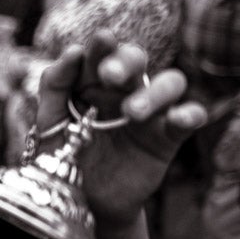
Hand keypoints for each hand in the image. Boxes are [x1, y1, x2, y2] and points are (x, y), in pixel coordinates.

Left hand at [34, 31, 206, 227]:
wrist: (85, 198)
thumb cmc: (66, 153)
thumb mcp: (49, 121)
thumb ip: (55, 85)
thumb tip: (73, 50)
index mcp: (93, 80)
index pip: (102, 53)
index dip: (102, 45)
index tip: (100, 40)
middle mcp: (125, 89)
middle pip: (137, 59)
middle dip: (125, 62)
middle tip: (108, 76)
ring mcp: (151, 110)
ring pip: (169, 82)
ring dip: (154, 91)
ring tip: (131, 112)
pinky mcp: (168, 135)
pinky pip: (189, 117)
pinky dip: (190, 113)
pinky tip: (181, 117)